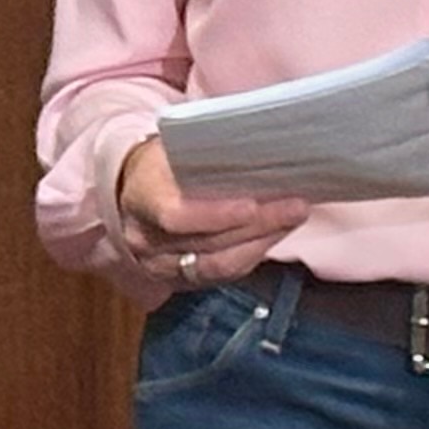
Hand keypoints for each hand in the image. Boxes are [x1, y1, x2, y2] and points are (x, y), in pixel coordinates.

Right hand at [117, 137, 307, 290]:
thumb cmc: (163, 161)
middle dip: (258, 226)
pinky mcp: (178, 281)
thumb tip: (261, 152)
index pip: (174, 216)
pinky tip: (275, 235)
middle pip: (207, 242)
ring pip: (219, 264)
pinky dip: (253, 254)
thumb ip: (206, 154)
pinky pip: (222, 275)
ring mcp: (159, 266)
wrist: (131, 188)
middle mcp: (144, 240)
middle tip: (297, 206)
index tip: (253, 205)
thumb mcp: (173, 147)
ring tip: (294, 218)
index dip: (215, 215)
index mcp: (139, 199)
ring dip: (262, 242)